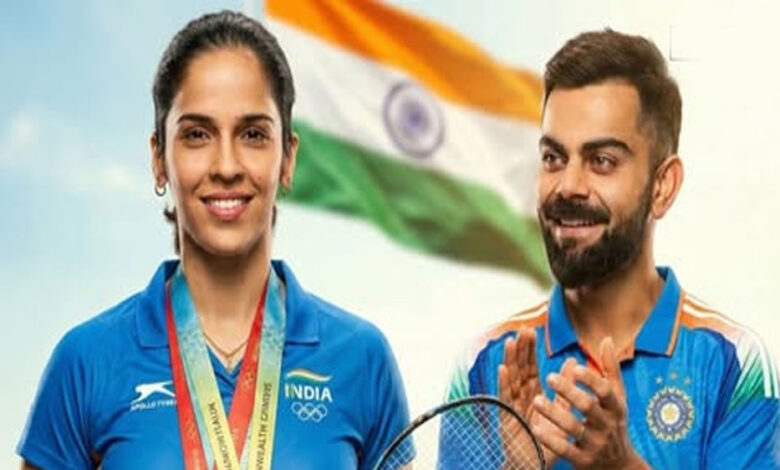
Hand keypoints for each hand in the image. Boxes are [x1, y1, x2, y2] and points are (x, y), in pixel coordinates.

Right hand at [497, 327, 575, 467]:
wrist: (537, 467)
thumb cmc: (549, 444)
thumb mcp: (562, 414)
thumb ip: (567, 390)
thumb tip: (573, 363)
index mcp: (533, 397)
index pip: (530, 370)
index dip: (529, 351)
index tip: (531, 332)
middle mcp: (520, 400)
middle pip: (519, 371)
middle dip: (520, 350)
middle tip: (522, 330)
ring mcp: (512, 408)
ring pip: (511, 380)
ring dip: (510, 360)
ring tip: (510, 341)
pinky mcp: (507, 419)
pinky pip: (506, 399)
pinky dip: (503, 384)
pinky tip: (503, 369)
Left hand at [531, 337, 649, 469]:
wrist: (618, 466)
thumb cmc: (613, 423)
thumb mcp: (617, 398)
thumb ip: (610, 370)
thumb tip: (605, 339)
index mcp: (615, 407)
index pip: (606, 392)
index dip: (592, 380)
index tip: (576, 368)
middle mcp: (607, 425)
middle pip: (588, 407)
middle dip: (569, 392)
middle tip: (549, 377)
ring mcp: (594, 444)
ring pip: (574, 428)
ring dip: (554, 414)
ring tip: (535, 399)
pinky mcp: (583, 461)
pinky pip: (565, 449)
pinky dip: (550, 439)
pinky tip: (535, 428)